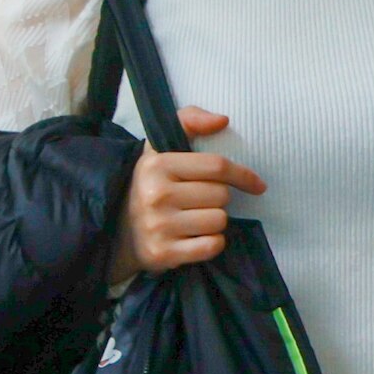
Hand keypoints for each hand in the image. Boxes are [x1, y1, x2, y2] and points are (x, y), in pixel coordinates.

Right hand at [110, 107, 260, 280]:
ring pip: (219, 220)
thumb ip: (189, 122)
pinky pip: (211, 246)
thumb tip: (223, 120)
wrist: (117, 230)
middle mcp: (156, 194)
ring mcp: (159, 226)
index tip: (257, 184)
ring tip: (195, 219)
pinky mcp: (163, 253)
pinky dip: (212, 243)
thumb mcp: (160, 148)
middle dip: (219, 199)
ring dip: (215, 221)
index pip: (217, 166)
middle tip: (200, 201)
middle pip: (221, 195)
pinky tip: (197, 237)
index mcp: (158, 165)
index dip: (243, 175)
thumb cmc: (150, 184)